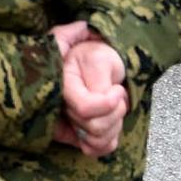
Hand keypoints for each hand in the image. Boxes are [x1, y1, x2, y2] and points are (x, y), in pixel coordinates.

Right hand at [49, 22, 128, 157]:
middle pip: (92, 127)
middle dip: (115, 114)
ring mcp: (66, 122)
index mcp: (60, 83)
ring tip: (117, 108)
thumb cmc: (88, 53)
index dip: (107, 104)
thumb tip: (82, 31)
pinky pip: (92, 150)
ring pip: (94, 140)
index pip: (86, 107)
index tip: (118, 90)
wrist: (90, 65)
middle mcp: (60, 106)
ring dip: (114, 127)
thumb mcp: (84, 45)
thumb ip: (80, 45)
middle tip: (120, 97)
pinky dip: (107, 144)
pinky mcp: (74, 134)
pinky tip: (114, 131)